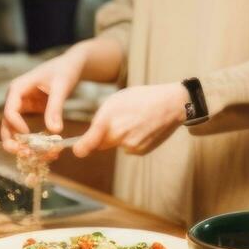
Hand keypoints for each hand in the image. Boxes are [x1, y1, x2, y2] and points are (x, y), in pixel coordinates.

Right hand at [1, 44, 88, 146]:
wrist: (71, 64)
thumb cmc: (64, 70)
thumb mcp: (61, 87)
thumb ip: (56, 108)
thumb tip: (55, 131)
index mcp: (18, 88)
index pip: (10, 110)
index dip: (16, 125)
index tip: (28, 135)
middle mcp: (16, 98)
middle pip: (7, 123)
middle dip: (11, 140)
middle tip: (22, 154)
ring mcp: (22, 105)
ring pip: (14, 129)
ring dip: (21, 144)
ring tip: (31, 156)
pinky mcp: (30, 111)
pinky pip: (26, 129)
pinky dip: (32, 141)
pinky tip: (44, 152)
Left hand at [69, 82, 189, 156]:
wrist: (171, 104)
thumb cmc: (141, 98)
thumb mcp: (116, 101)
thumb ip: (101, 120)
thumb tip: (91, 137)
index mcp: (108, 120)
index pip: (86, 144)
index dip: (80, 148)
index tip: (77, 149)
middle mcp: (118, 136)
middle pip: (101, 144)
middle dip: (102, 137)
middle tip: (117, 121)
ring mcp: (130, 145)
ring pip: (116, 145)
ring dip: (119, 137)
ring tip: (135, 120)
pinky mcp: (140, 151)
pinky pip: (129, 148)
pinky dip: (132, 140)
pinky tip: (143, 128)